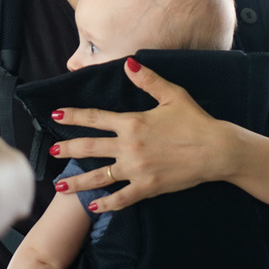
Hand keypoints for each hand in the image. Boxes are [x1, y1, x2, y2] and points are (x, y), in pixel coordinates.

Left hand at [48, 58, 229, 211]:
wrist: (216, 150)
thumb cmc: (195, 121)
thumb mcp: (172, 95)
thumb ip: (147, 80)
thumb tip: (128, 63)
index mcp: (132, 122)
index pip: (95, 118)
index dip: (73, 116)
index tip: (55, 115)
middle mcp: (129, 146)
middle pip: (90, 148)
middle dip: (68, 150)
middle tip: (52, 153)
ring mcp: (137, 169)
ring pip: (100, 176)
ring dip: (77, 181)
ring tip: (59, 186)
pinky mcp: (148, 187)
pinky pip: (121, 198)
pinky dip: (106, 203)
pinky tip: (93, 206)